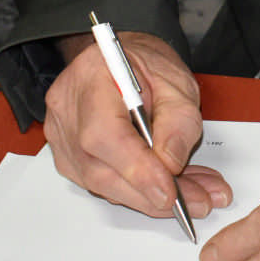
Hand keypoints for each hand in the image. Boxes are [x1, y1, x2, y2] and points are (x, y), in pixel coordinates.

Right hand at [44, 30, 230, 219]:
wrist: (123, 60)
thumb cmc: (145, 66)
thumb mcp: (177, 82)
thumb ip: (178, 120)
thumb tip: (171, 163)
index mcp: (91, 78)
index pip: (105, 135)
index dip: (137, 169)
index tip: (169, 193)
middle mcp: (67, 110)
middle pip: (100, 169)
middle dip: (152, 193)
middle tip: (197, 200)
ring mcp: (62, 136)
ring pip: (101, 183)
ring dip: (149, 197)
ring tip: (193, 194)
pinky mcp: (69, 157)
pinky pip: (101, 184)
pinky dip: (137, 191)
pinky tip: (168, 188)